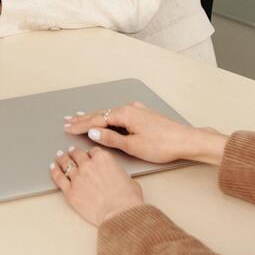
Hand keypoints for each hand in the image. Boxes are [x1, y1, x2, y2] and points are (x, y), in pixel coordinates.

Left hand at [50, 146, 143, 226]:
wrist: (119, 214)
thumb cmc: (127, 199)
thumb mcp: (129, 179)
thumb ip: (118, 173)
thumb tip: (117, 177)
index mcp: (104, 158)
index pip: (93, 151)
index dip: (90, 153)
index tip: (88, 155)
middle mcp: (88, 164)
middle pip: (77, 154)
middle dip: (74, 152)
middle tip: (71, 151)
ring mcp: (78, 177)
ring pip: (66, 163)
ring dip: (62, 158)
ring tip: (59, 156)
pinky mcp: (70, 191)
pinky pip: (59, 178)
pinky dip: (54, 171)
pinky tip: (52, 167)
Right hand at [63, 102, 226, 166]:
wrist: (186, 141)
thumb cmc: (162, 145)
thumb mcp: (133, 146)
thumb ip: (111, 138)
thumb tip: (93, 131)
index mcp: (125, 113)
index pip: (97, 119)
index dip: (80, 124)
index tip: (67, 128)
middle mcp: (129, 108)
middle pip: (102, 113)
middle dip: (83, 118)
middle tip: (67, 120)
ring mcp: (137, 110)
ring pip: (110, 114)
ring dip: (94, 117)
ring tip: (79, 118)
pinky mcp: (143, 115)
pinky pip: (119, 114)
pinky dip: (107, 117)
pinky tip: (104, 119)